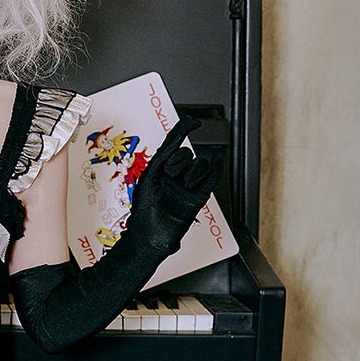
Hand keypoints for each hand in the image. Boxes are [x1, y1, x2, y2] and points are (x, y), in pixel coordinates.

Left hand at [126, 118, 221, 250]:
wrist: (149, 237)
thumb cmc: (143, 209)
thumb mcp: (151, 174)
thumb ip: (166, 153)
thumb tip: (179, 133)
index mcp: (159, 169)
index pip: (174, 144)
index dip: (184, 130)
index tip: (194, 122)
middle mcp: (174, 176)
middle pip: (187, 154)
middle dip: (180, 160)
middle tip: (170, 174)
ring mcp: (187, 187)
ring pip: (200, 166)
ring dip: (194, 170)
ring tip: (185, 183)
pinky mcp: (198, 198)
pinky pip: (211, 180)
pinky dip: (214, 170)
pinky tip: (216, 163)